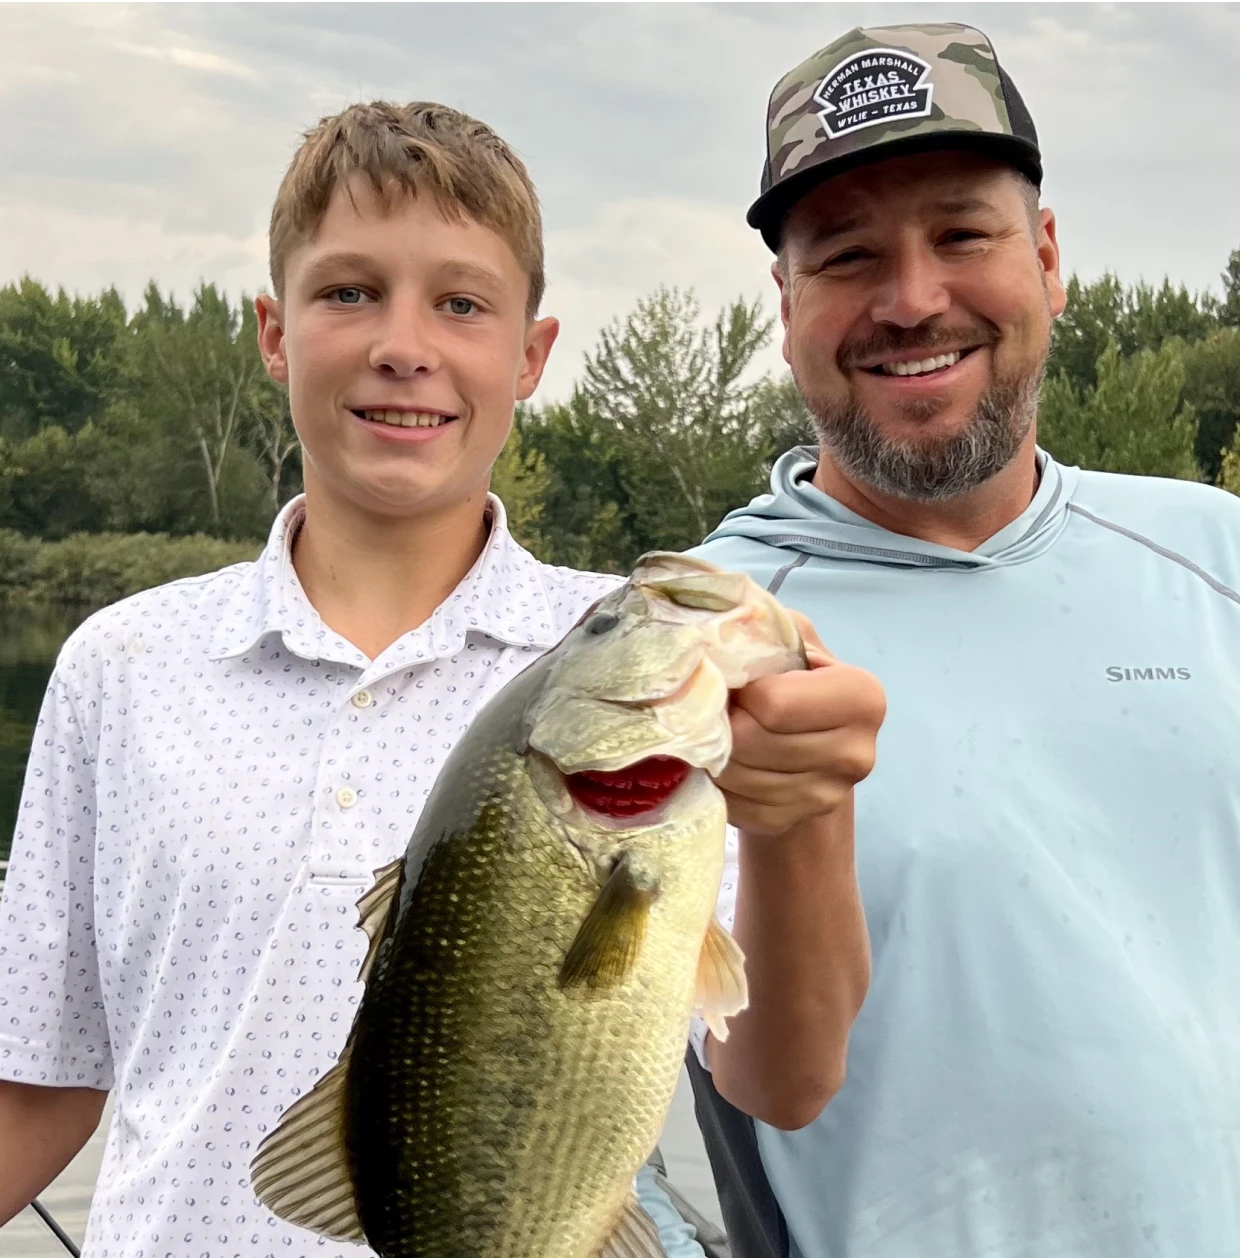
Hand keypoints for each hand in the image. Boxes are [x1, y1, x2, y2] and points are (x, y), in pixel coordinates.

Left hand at [715, 613, 884, 837]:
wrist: (804, 737)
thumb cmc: (792, 675)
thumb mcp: (790, 636)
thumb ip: (765, 628)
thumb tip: (717, 635)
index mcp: (863, 697)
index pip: (774, 703)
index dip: (741, 690)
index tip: (738, 682)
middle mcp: (857, 755)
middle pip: (750, 742)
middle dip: (722, 722)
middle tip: (719, 708)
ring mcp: (826, 798)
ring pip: (735, 775)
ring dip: (713, 751)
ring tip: (719, 731)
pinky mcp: (790, 823)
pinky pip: (733, 805)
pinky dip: (717, 782)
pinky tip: (724, 761)